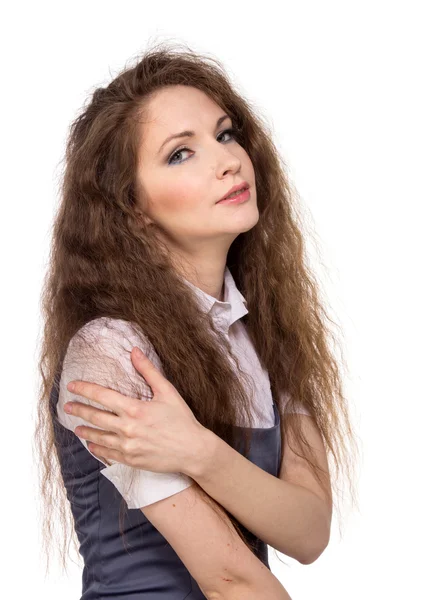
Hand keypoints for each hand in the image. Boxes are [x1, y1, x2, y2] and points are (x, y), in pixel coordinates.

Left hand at [63, 346, 204, 473]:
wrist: (193, 450)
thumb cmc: (182, 419)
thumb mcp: (167, 391)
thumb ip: (148, 371)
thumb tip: (134, 351)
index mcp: (134, 409)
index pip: (102, 396)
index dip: (85, 389)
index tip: (72, 386)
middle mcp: (127, 428)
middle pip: (95, 417)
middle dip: (79, 410)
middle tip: (67, 406)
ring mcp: (127, 446)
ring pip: (98, 437)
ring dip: (85, 431)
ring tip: (76, 427)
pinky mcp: (131, 460)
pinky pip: (108, 454)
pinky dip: (97, 448)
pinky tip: (92, 445)